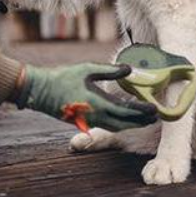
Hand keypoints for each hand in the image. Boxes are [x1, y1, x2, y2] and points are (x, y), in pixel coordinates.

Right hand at [16, 64, 157, 131]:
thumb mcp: (88, 69)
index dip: (142, 111)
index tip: (154, 109)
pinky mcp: (84, 122)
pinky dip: (119, 124)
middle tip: (155, 117)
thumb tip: (129, 69)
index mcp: (98, 103)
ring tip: (144, 120)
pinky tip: (124, 118)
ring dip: (131, 124)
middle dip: (141, 121)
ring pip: (116, 127)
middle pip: (124, 123)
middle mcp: (96, 116)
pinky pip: (107, 126)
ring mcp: (89, 121)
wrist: (40, 91)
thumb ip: (110, 71)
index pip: (126, 110)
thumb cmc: (63, 77)